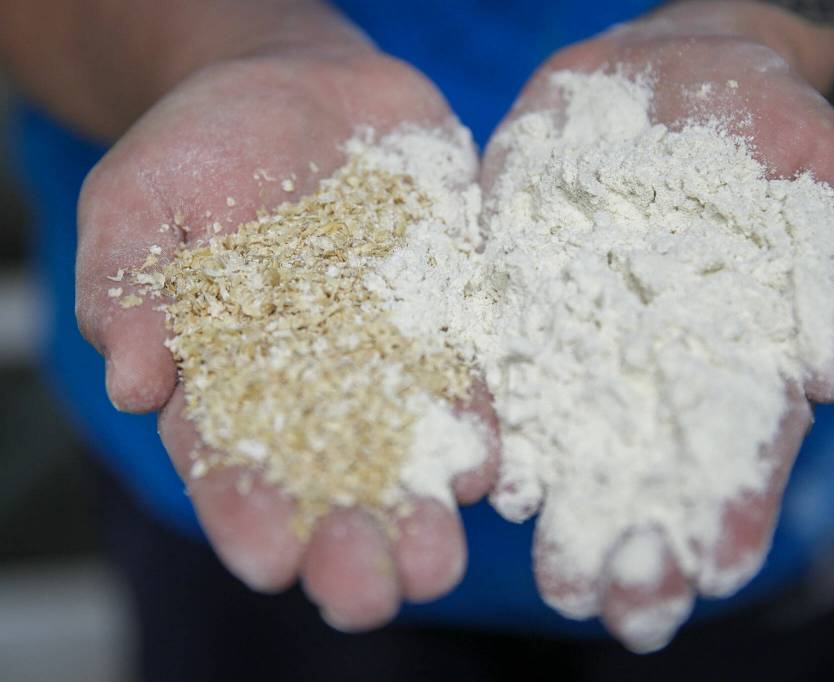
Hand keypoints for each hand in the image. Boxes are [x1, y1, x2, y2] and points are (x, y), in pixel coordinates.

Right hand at [76, 42, 497, 629]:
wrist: (307, 88)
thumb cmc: (206, 144)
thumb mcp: (142, 196)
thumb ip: (129, 282)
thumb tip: (134, 381)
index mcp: (228, 372)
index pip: (230, 458)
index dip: (245, 511)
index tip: (267, 560)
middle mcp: (314, 379)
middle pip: (328, 474)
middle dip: (347, 537)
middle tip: (369, 597)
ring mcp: (387, 351)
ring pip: (405, 444)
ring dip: (422, 506)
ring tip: (438, 563)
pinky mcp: (448, 314)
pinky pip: (468, 377)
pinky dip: (479, 423)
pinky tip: (487, 468)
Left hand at [481, 13, 833, 651]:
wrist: (675, 69)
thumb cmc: (769, 127)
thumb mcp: (821, 181)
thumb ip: (828, 271)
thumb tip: (825, 379)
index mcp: (736, 344)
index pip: (739, 443)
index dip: (733, 508)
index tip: (718, 571)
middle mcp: (655, 355)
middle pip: (650, 463)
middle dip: (641, 539)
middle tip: (625, 612)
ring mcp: (585, 328)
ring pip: (575, 436)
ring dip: (569, 511)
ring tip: (562, 582)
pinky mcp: (522, 291)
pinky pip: (511, 366)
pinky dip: (509, 425)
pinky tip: (504, 485)